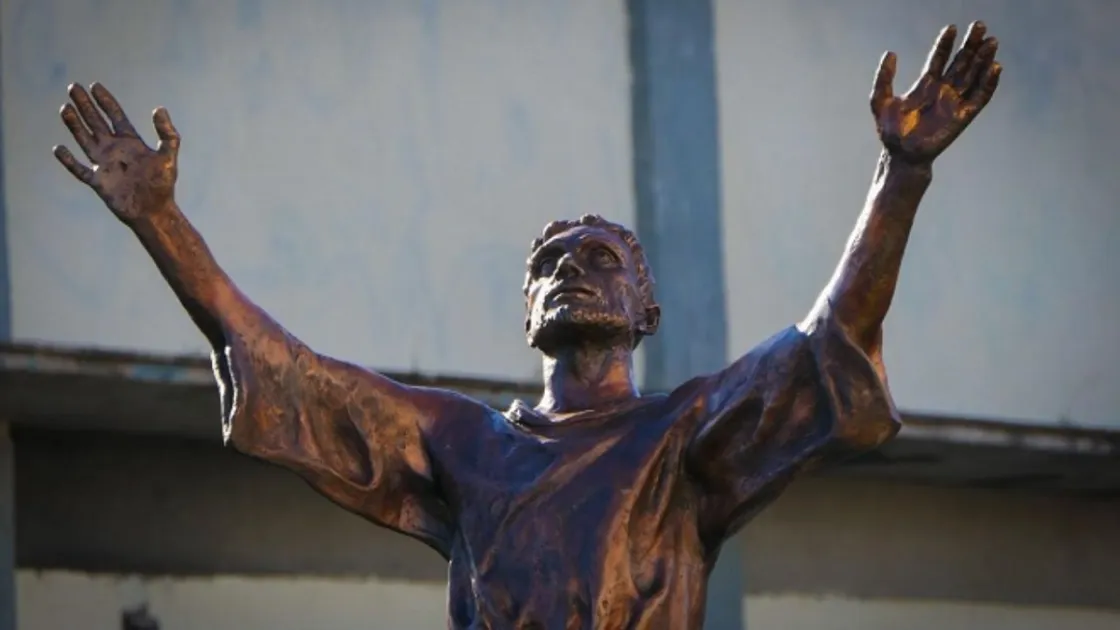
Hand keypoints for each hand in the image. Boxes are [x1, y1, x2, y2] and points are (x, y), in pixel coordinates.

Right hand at [54, 83, 180, 223]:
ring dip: (74, 125)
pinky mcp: (98, 181)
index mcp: (131, 142)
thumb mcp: (168, 156)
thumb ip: (167, 134)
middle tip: (73, 87)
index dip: (105, 101)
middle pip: (96, 122)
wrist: (154, 212)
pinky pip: (79, 169)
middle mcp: (115, 150)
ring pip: (84, 140)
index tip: (95, 85)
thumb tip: (159, 108)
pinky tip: (59, 148)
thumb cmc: (163, 185)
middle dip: (85, 105)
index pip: (115, 116)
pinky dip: (69, 160)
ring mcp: (104, 165)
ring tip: (64, 108)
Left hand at [871, 22, 1001, 163]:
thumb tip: (890, 53)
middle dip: (970, 45)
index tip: (952, 28)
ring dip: (982, 59)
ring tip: (991, 42)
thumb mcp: (880, 101)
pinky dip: (988, 83)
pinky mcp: (963, 116)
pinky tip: (995, 68)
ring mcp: (954, 102)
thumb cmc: (890, 131)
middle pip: (960, 63)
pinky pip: (979, 97)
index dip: (945, 43)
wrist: (902, 156)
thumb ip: (884, 78)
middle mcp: (942, 90)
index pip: (938, 59)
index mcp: (925, 85)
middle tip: (980, 26)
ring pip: (973, 75)